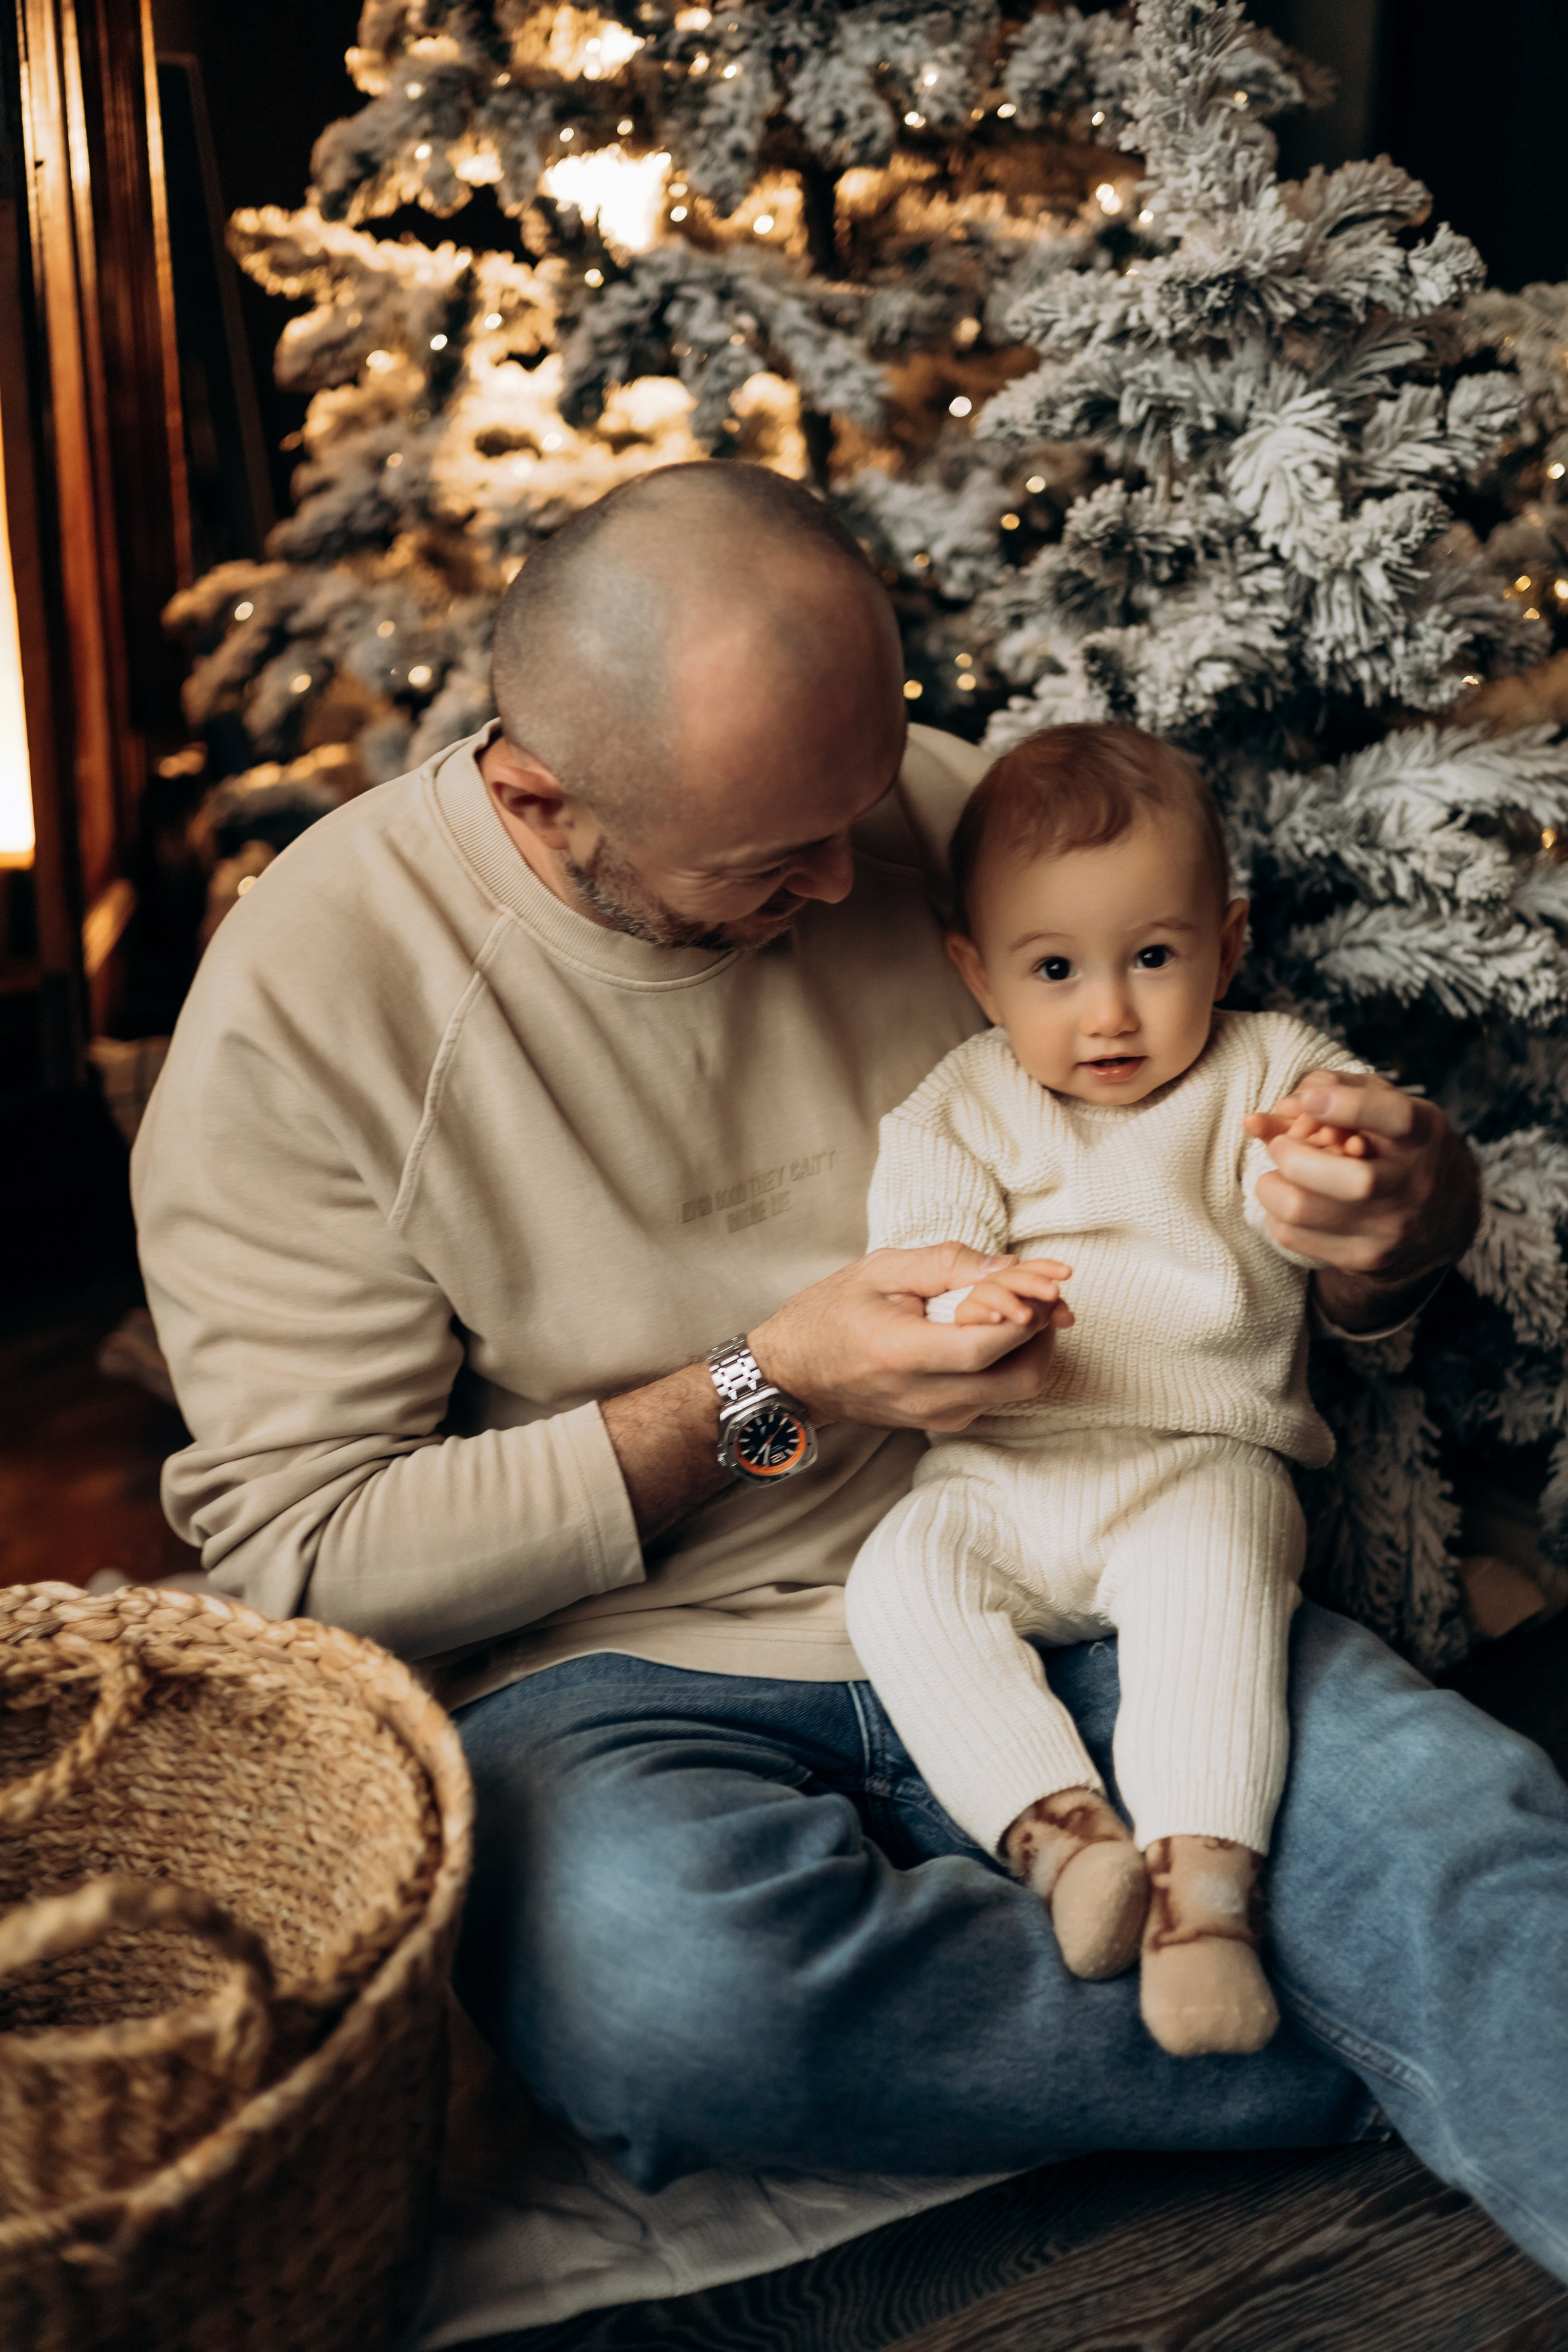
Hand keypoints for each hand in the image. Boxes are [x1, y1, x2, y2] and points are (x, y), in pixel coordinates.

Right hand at [750, 1243, 1069, 1434]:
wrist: (794, 1375)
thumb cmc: (830, 1314)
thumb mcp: (881, 1270)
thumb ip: (947, 1263)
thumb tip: (1011, 1265)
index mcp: (901, 1354)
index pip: (987, 1345)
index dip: (1028, 1312)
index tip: (1048, 1280)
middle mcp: (925, 1397)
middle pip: (1020, 1377)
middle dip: (1046, 1331)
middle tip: (1047, 1293)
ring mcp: (937, 1417)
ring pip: (1017, 1389)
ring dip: (1034, 1346)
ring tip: (1025, 1306)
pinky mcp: (944, 1423)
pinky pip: (996, 1394)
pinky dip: (1011, 1361)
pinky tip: (999, 1330)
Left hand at [1242, 1068, 1478, 1326]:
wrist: (1442, 1217)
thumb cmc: (1398, 1144)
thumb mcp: (1381, 1102)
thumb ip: (1331, 1088)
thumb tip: (1276, 1110)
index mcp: (1422, 1134)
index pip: (1394, 1118)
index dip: (1347, 1106)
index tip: (1309, 1100)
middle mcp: (1412, 1185)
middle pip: (1350, 1179)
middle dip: (1294, 1156)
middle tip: (1281, 1146)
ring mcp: (1388, 1228)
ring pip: (1302, 1209)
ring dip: (1272, 1185)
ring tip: (1279, 1174)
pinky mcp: (1361, 1258)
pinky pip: (1291, 1235)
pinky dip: (1276, 1213)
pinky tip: (1292, 1199)